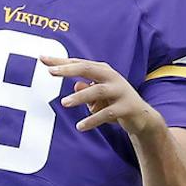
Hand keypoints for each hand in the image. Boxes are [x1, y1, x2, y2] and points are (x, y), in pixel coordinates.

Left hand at [45, 57, 161, 138]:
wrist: (143, 118)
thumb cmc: (115, 103)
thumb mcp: (98, 97)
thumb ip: (86, 90)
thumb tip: (76, 87)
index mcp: (103, 71)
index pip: (79, 63)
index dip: (61, 61)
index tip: (43, 59)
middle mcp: (112, 77)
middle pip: (88, 69)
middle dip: (68, 70)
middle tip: (51, 72)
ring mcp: (120, 91)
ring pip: (97, 91)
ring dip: (80, 97)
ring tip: (64, 103)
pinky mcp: (126, 107)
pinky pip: (107, 113)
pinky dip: (93, 120)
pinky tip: (80, 126)